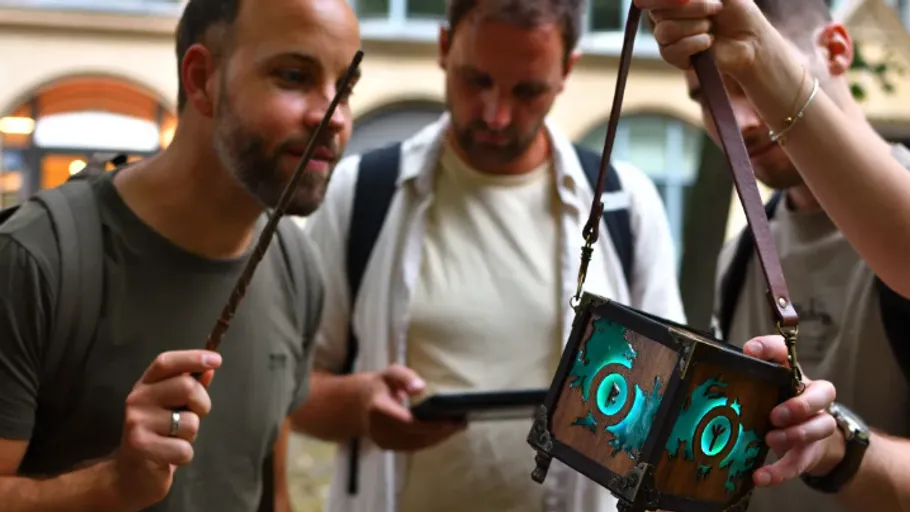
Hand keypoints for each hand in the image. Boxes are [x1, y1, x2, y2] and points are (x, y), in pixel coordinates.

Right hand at [112, 350, 221, 509]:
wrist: (129, 475)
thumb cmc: (158, 436)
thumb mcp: (173, 408)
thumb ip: (190, 388)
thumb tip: (210, 369)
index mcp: (146, 385)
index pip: (167, 362)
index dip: (192, 357)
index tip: (216, 359)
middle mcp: (137, 399)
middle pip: (187, 387)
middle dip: (202, 404)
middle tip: (194, 416)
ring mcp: (137, 422)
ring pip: (190, 422)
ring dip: (191, 435)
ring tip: (174, 439)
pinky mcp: (141, 446)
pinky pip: (184, 448)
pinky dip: (184, 455)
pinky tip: (169, 456)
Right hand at [362, 364, 465, 450]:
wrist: (359, 405)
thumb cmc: (380, 386)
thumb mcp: (390, 373)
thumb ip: (405, 377)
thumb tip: (421, 388)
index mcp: (378, 409)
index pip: (407, 421)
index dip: (430, 423)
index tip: (451, 419)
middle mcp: (380, 429)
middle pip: (416, 434)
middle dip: (441, 430)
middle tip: (463, 421)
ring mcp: (384, 441)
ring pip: (417, 443)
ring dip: (440, 436)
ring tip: (459, 425)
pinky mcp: (390, 448)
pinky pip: (414, 446)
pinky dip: (432, 440)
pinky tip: (446, 431)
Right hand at [634, 0, 773, 77]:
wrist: (750, 39)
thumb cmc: (737, 10)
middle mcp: (665, 16)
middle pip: (659, 11)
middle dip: (693, 8)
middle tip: (716, 8)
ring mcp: (667, 38)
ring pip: (665, 30)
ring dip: (696, 26)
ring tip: (712, 28)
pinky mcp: (674, 57)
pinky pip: (672, 50)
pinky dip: (695, 43)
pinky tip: (709, 42)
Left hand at [742, 335, 843, 486]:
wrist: (810, 443)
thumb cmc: (777, 408)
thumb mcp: (763, 393)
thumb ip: (747, 385)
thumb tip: (710, 380)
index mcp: (793, 376)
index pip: (787, 354)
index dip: (771, 349)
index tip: (750, 351)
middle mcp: (811, 397)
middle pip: (823, 392)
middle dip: (799, 404)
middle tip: (775, 415)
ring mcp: (816, 425)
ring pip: (820, 427)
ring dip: (794, 435)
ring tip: (770, 440)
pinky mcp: (810, 453)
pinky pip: (799, 463)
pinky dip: (779, 472)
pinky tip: (760, 477)